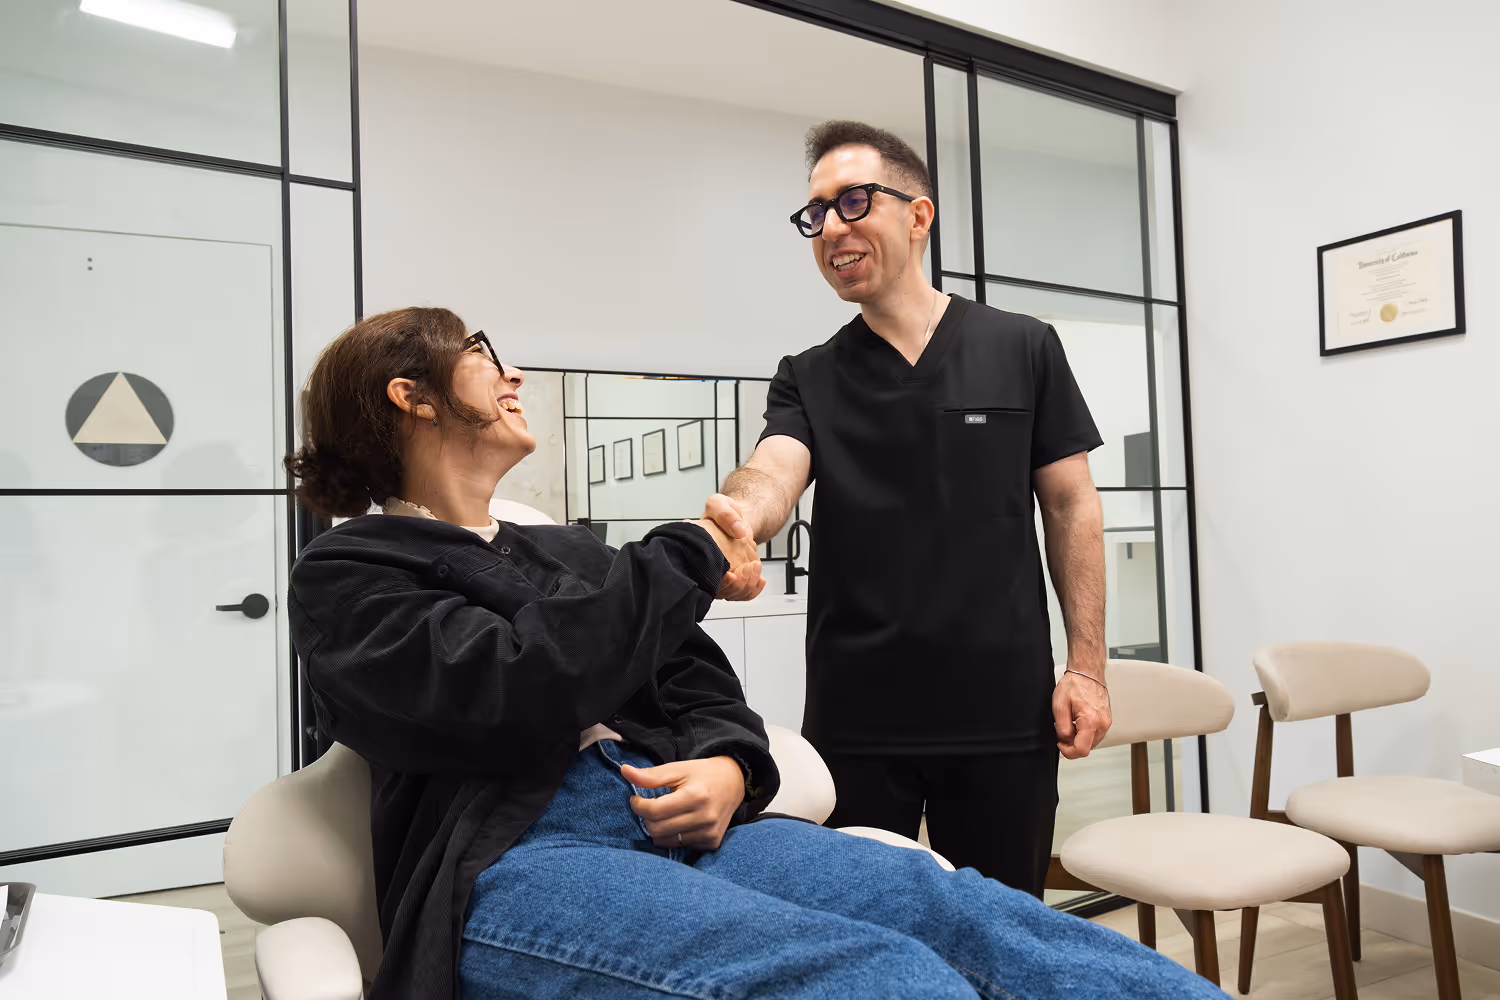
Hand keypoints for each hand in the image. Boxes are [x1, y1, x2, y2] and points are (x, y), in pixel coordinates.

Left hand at [621, 756, 746, 849]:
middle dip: (646, 818)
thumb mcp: (678, 769)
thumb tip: (624, 771)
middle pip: (657, 829)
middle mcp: (704, 817)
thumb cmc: (703, 774)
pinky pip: (680, 846)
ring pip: (665, 841)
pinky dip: (673, 836)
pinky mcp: (711, 843)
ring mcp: (709, 833)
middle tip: (650, 806)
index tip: (635, 799)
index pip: (654, 811)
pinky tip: (680, 822)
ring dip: (658, 829)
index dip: (638, 806)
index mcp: (695, 796)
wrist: (735, 782)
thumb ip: (651, 775)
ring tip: (665, 814)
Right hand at [699, 495, 764, 599]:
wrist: (736, 519)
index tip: (730, 576)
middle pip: (721, 591)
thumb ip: (725, 513)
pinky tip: (759, 579)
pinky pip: (743, 593)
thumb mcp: (719, 503)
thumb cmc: (724, 512)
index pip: (704, 577)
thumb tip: (738, 530)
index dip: (719, 582)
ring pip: (734, 594)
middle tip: (747, 568)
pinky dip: (753, 589)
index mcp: (697, 551)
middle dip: (736, 585)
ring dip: (747, 585)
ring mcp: (722, 575)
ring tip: (754, 566)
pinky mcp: (735, 579)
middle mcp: (708, 567)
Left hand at [1053, 667, 1111, 759]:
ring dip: (1079, 738)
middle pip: (1086, 748)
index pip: (1081, 750)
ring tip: (1071, 722)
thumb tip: (1064, 740)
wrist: (1087, 673)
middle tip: (1063, 729)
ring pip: (1091, 742)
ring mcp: (1106, 723)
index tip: (1060, 743)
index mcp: (1091, 721)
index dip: (1067, 751)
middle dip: (1072, 744)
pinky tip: (1078, 720)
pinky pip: (1095, 734)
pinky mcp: (1107, 721)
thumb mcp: (1060, 706)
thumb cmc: (1075, 685)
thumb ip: (1061, 727)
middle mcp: (1102, 724)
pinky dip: (1085, 732)